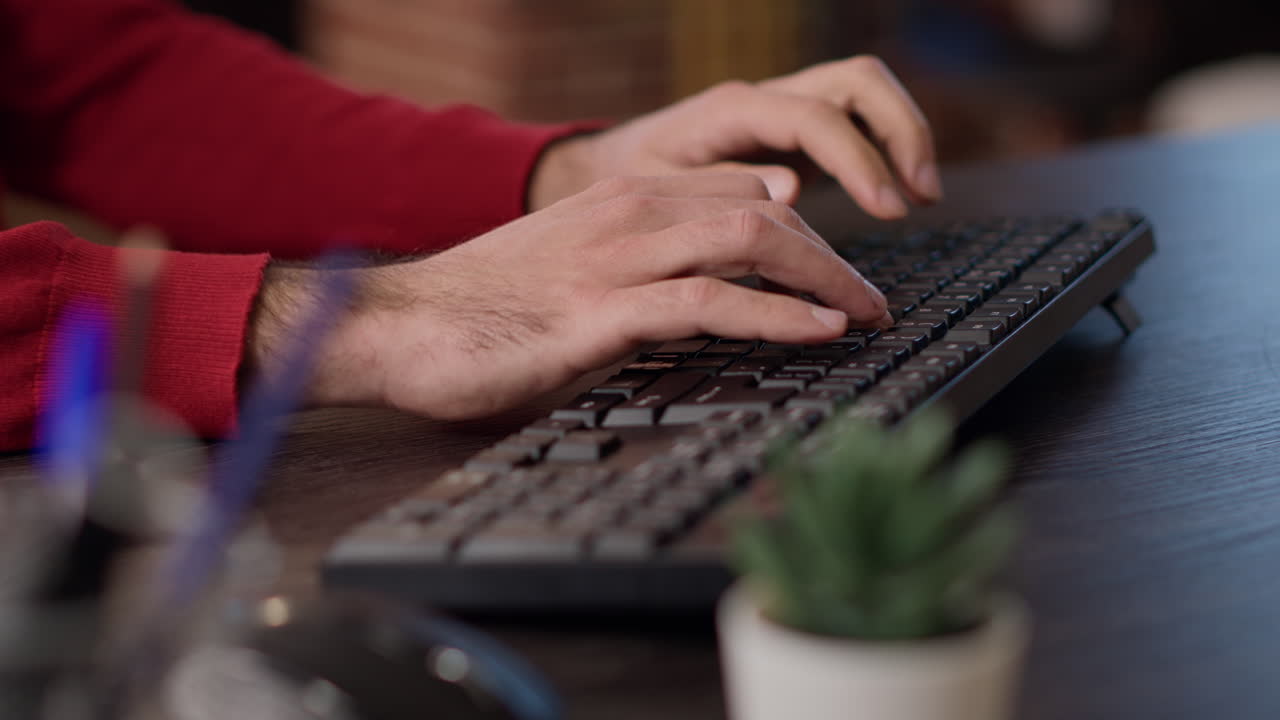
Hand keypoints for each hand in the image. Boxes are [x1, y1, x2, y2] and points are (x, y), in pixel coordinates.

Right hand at [253, 175, 892, 418]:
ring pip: (750, 244)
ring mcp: (617, 259)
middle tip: (872, 297)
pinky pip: (710, 303)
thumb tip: (698, 295)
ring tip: (868, 314)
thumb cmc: (481, 308)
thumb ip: (634, 267)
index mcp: (621, 201)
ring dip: (823, 279)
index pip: (738, 197)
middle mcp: (628, 215)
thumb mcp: (570, 269)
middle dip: (831, 255)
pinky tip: (819, 332)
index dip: (802, 233)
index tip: (836, 272)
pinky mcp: (601, 312)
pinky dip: (776, 315)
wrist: (397, 324)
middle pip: (762, 215)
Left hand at [529, 55, 939, 217]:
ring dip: (904, 136)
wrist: (610, 166)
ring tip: (922, 197)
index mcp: (732, 109)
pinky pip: (855, 121)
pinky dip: (885, 149)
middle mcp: (766, 97)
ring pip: (865, 92)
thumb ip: (719, 187)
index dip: (859, 161)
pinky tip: (895, 195)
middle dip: (901, 133)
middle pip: (858, 83)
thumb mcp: (659, 189)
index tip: (889, 209)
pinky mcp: (794, 131)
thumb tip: (792, 188)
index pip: (816, 118)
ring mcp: (784, 109)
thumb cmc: (630, 181)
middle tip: (920, 197)